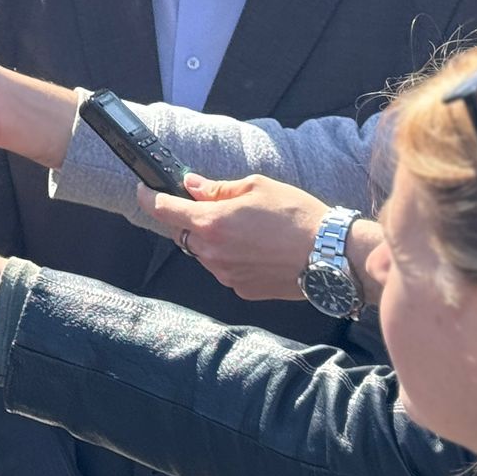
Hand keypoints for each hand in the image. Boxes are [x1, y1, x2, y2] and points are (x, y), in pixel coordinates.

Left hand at [139, 173, 329, 302]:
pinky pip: (226, 270)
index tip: (144, 190)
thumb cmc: (297, 216)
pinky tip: (258, 249)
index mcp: (211, 222)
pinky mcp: (243, 290)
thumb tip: (191, 186)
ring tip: (249, 230)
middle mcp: (212, 253)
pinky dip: (232, 258)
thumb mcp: (256, 187)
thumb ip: (217, 188)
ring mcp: (226, 275)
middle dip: (190, 219)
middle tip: (215, 208)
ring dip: (214, 241)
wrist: (332, 256)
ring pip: (205, 254)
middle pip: (183, 234)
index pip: (163, 210)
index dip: (149, 197)